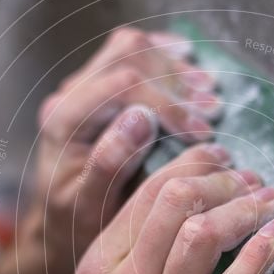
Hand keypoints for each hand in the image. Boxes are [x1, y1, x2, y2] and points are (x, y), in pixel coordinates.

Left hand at [23, 27, 221, 273]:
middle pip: (127, 57)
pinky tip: (190, 61)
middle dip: (176, 82)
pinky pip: (130, 51)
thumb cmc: (78, 223)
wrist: (60, 225)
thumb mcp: (92, 208)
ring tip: (209, 94)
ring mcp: (82, 87)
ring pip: (131, 48)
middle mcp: (68, 96)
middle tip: (213, 111)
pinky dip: (163, 54)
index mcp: (63, 122)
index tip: (202, 133)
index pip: (122, 87)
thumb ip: (109, 164)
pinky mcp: (98, 87)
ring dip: (175, 68)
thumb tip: (140, 117)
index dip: (168, 105)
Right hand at [31, 144, 273, 273]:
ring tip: (272, 201)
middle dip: (223, 178)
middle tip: (250, 179)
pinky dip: (262, 256)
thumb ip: (125, 252)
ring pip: (204, 235)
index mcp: (98, 265)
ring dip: (246, 208)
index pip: (148, 190)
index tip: (220, 158)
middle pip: (176, 200)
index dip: (192, 163)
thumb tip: (174, 204)